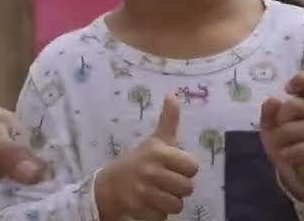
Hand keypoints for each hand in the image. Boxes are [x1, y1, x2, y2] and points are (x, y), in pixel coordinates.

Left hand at [0, 88, 46, 216]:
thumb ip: (10, 155)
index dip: (56, 188)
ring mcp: (3, 176)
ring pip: (12, 204)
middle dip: (24, 203)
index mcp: (31, 144)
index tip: (52, 201)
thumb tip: (39, 175)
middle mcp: (22, 162)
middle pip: (35, 194)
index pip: (55, 171)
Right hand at [95, 94, 198, 220]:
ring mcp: (143, 190)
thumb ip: (169, 120)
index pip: (192, 166)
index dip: (185, 169)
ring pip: (177, 204)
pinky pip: (163, 216)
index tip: (173, 166)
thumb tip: (173, 94)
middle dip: (178, 187)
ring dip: (170, 202)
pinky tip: (149, 203)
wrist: (110, 183)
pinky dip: (158, 212)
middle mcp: (151, 170)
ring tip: (158, 193)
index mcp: (158, 152)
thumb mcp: (155, 140)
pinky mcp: (138, 208)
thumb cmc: (140, 160)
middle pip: (187, 188)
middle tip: (165, 181)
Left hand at [261, 71, 303, 204]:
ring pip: (290, 129)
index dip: (302, 80)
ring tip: (282, 145)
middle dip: (278, 119)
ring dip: (279, 140)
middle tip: (278, 129)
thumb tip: (273, 100)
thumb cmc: (282, 139)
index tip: (288, 89)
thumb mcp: (269, 123)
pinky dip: (286, 154)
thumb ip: (269, 111)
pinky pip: (297, 149)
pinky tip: (288, 155)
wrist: (295, 167)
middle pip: (292, 105)